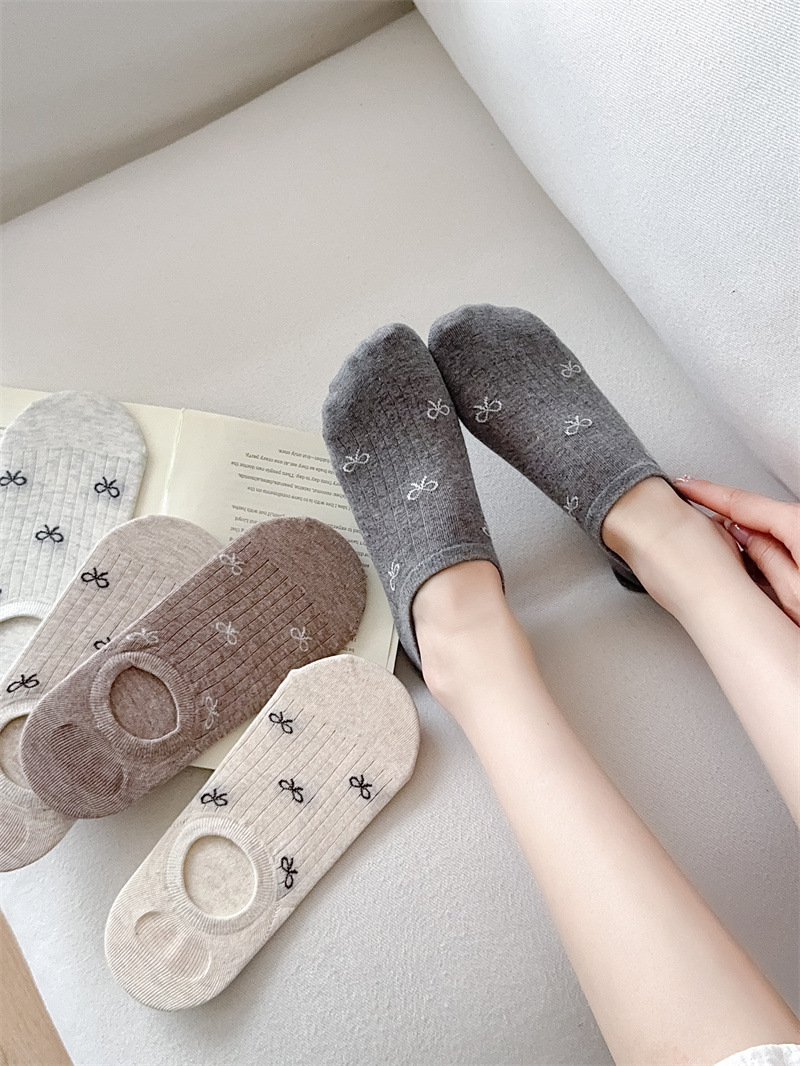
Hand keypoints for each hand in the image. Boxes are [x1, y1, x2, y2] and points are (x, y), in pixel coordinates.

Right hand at [674, 477, 799, 624]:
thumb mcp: (793, 593)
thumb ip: (762, 559)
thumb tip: (740, 540)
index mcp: (796, 524)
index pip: (740, 501)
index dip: (705, 493)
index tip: (683, 485)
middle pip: (752, 518)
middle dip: (725, 529)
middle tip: (698, 544)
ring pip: (767, 533)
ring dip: (746, 547)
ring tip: (733, 573)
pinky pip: (783, 543)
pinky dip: (764, 554)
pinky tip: (758, 577)